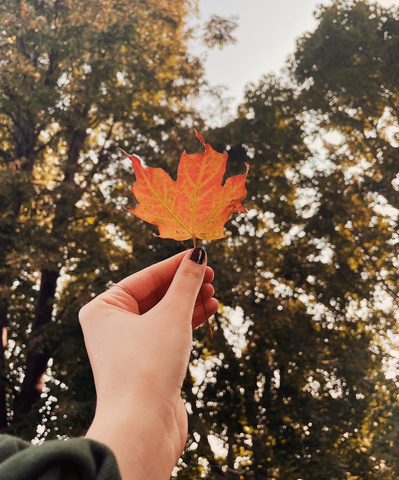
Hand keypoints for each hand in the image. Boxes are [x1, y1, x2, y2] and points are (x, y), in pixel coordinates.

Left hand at [79, 248, 217, 479]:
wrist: (144, 426)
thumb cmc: (148, 365)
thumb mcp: (171, 315)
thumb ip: (186, 283)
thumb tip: (198, 256)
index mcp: (104, 308)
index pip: (145, 277)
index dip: (175, 264)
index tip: (200, 254)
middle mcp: (112, 326)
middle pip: (155, 295)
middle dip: (185, 286)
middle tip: (211, 276)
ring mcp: (129, 346)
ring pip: (163, 315)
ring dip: (189, 303)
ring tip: (213, 294)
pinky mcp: (146, 363)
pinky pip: (168, 333)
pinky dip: (187, 322)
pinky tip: (208, 311)